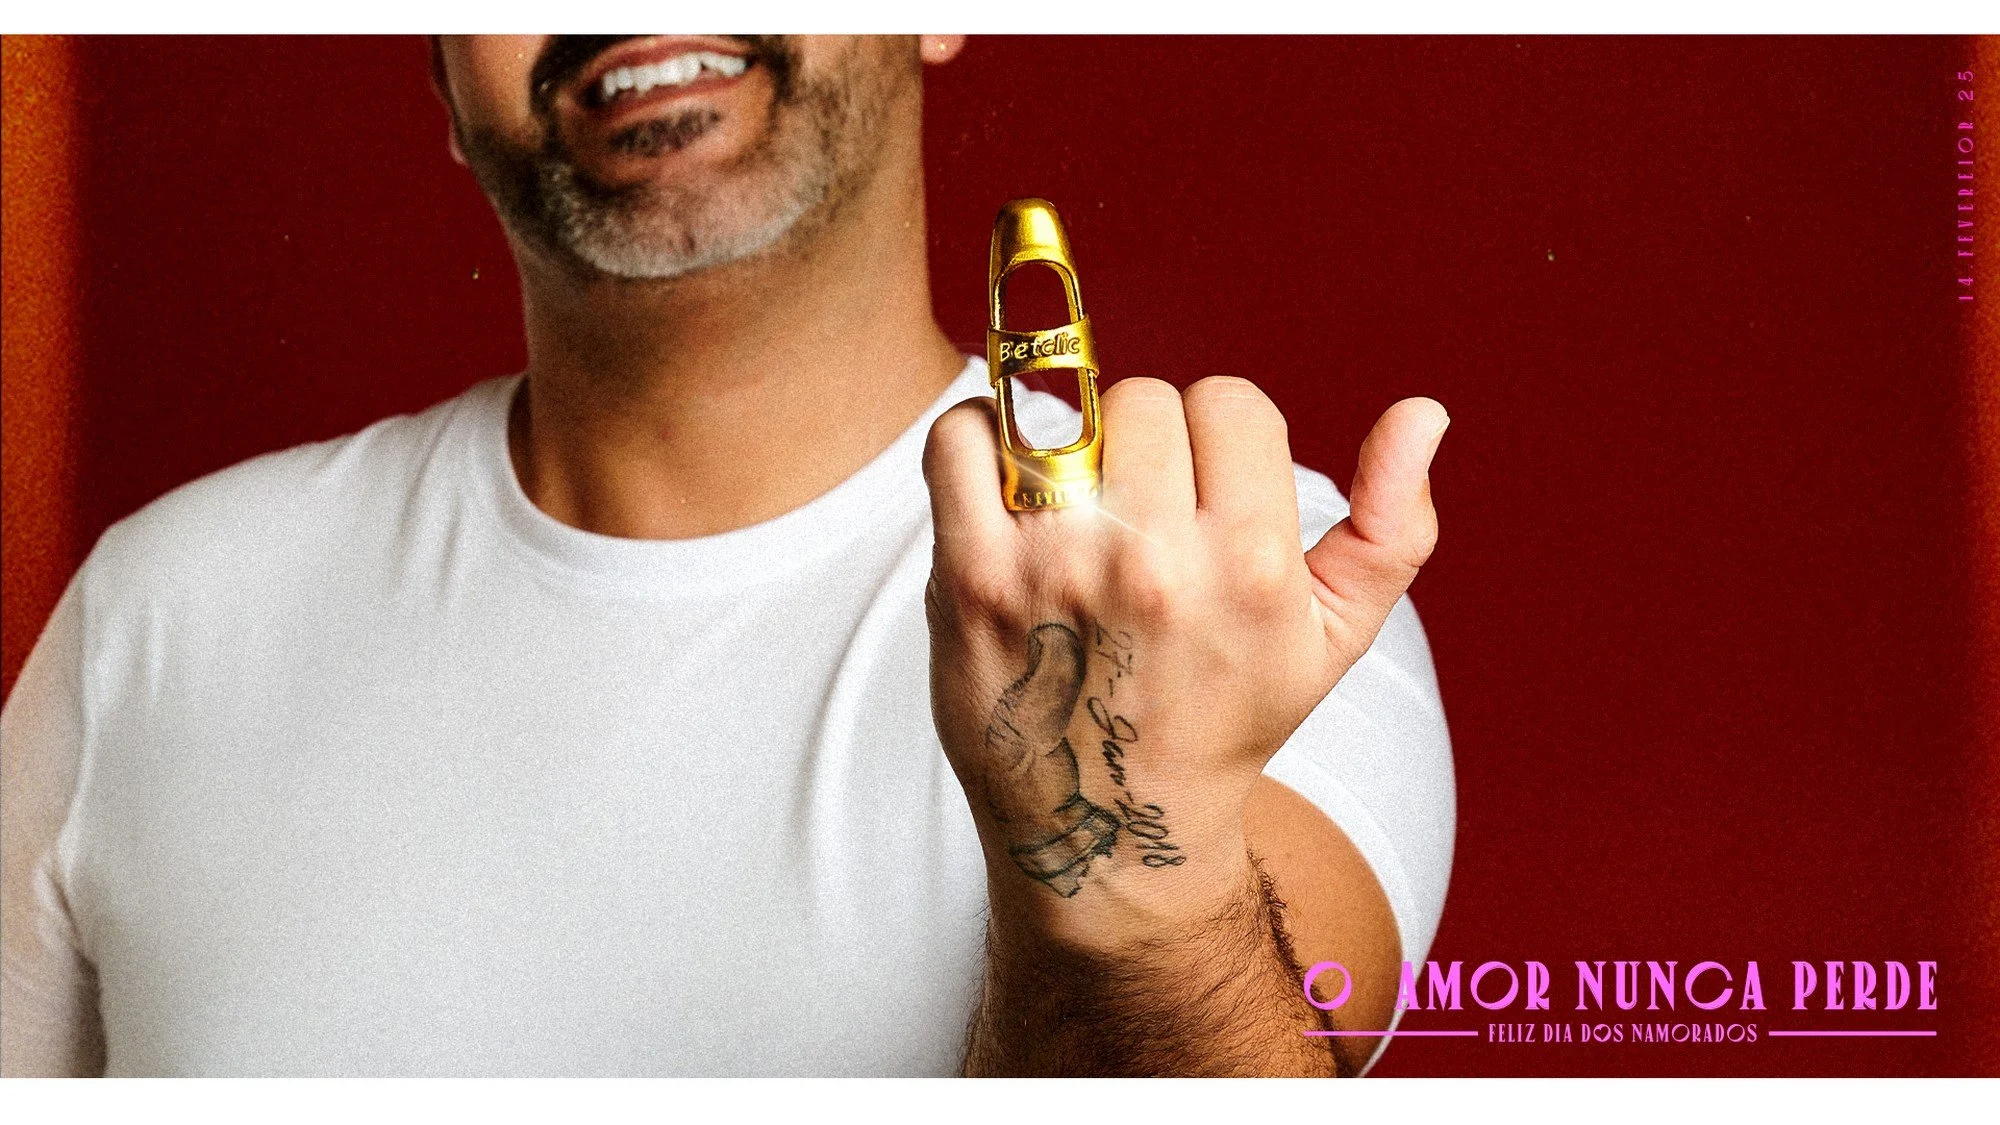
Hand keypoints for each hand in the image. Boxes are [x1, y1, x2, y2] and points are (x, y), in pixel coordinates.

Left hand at [922, 375, 1447, 948]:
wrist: (1115, 827)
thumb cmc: (1227, 717)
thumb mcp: (1337, 635)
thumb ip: (1393, 522)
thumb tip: (1423, 413)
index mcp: (1252, 565)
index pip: (1231, 401)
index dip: (1218, 436)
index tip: (1206, 491)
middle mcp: (1156, 564)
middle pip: (1144, 399)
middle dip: (1145, 441)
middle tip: (1139, 505)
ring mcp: (1056, 569)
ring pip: (1059, 409)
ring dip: (1065, 441)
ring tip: (1073, 502)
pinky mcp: (972, 581)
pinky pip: (961, 439)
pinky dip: (977, 438)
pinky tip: (1004, 486)